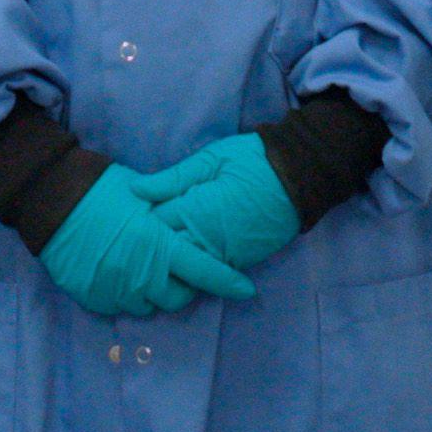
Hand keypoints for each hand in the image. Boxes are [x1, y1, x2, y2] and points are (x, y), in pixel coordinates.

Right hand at [40, 164, 261, 318]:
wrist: (51, 200)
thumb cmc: (101, 188)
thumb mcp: (143, 192)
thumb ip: (169, 214)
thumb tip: (187, 220)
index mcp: (159, 246)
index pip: (204, 271)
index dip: (228, 282)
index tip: (246, 290)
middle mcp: (141, 275)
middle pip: (178, 298)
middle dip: (184, 286)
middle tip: (178, 268)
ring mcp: (116, 291)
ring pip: (148, 306)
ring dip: (153, 291)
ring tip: (145, 269)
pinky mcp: (93, 299)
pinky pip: (119, 307)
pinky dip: (125, 294)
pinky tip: (120, 273)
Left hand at [128, 134, 302, 275]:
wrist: (299, 177)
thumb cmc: (252, 161)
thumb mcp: (210, 159)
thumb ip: (172, 177)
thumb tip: (135, 189)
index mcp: (196, 209)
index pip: (155, 224)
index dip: (142, 219)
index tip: (132, 214)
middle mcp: (208, 238)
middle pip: (166, 252)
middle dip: (151, 245)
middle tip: (137, 237)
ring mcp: (225, 254)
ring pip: (186, 268)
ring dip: (171, 261)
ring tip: (156, 252)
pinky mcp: (239, 261)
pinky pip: (208, 272)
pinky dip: (193, 268)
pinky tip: (183, 260)